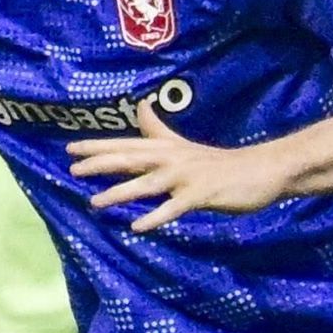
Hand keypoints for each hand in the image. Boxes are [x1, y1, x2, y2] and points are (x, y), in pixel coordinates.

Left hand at [69, 99, 287, 231]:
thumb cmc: (221, 162)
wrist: (262, 170)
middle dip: (101, 164)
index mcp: (168, 148)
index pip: (127, 145)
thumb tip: (140, 105)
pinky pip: (174, 207)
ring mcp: (187, 177)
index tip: (70, 149)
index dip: (98, 147)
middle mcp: (173, 159)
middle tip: (73, 170)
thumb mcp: (185, 144)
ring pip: (147, 184)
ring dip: (120, 193)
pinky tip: (138, 226)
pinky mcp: (201, 194)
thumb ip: (158, 129)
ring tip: (95, 203)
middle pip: (132, 159)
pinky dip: (155, 216)